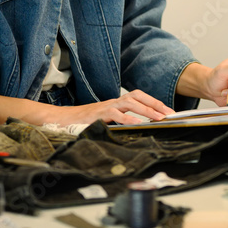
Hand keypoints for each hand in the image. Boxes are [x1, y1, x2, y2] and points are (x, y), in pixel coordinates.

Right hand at [0, 90, 174, 126]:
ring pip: (129, 103)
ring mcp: (103, 107)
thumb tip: (138, 130)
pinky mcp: (96, 115)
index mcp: (114, 103)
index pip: (137, 97)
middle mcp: (111, 101)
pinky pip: (115, 115)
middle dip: (156, 104)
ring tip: (161, 118)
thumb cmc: (80, 123)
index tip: (169, 111)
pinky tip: (140, 126)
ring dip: (147, 110)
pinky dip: (129, 120)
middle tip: (171, 114)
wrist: (56, 121)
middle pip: (137, 97)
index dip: (154, 102)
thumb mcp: (102, 122)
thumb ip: (117, 123)